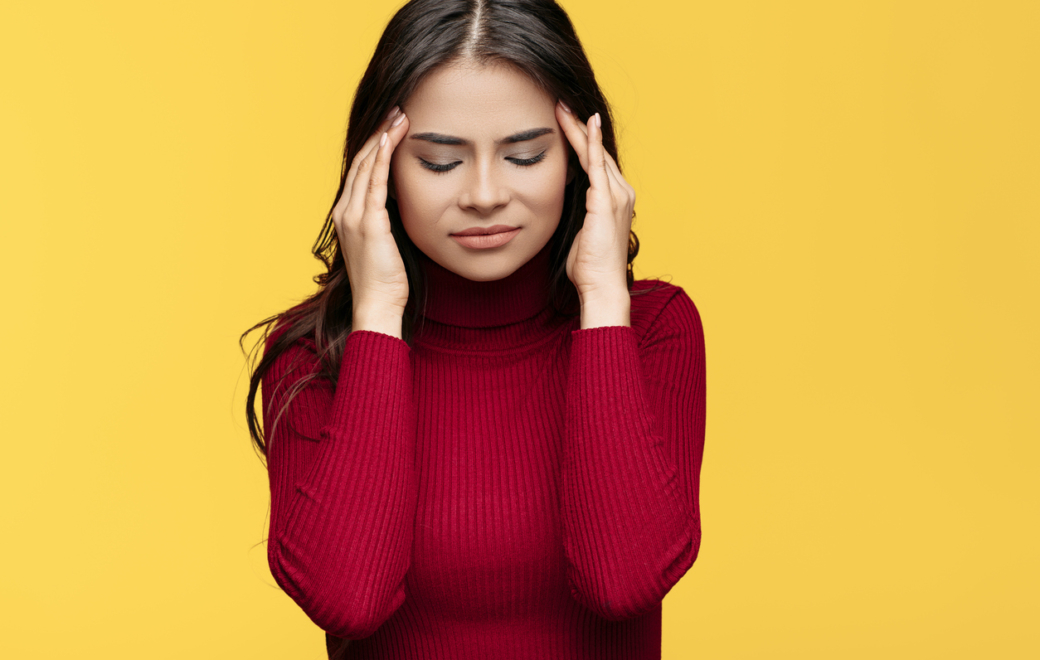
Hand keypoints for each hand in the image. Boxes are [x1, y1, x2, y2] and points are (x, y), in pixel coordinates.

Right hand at [332, 107, 411, 324]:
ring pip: (367, 166)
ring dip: (383, 138)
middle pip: (361, 162)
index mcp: (346, 215)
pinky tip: (391, 139)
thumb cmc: (386, 280)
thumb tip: (403, 201)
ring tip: (399, 116)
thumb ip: (387, 220)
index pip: (360, 171)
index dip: (375, 146)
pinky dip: (383, 158)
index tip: (391, 126)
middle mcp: (345, 211)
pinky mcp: (369, 223)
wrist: (377, 305)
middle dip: (379, 134)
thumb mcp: (385, 242)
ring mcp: (354, 216)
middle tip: (397, 110)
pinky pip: (375, 182)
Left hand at [555, 102, 634, 304]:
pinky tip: (585, 123)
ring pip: (595, 153)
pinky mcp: (606, 200)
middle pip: (597, 152)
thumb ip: (577, 215)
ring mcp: (616, 195)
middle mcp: (621, 193)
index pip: (597, 163)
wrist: (602, 285)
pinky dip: (591, 142)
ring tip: (562, 107)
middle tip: (561, 104)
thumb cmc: (589, 268)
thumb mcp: (581, 234)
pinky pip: (597, 164)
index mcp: (614, 201)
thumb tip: (559, 207)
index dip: (582, 142)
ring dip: (579, 129)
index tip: (566, 123)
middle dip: (579, 128)